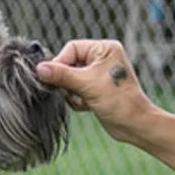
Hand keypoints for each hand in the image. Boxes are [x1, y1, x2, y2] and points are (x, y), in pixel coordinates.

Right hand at [34, 39, 156, 144]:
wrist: (134, 125)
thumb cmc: (119, 101)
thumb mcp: (87, 85)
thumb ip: (61, 75)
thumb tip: (40, 68)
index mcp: (104, 49)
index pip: (71, 49)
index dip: (61, 63)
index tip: (52, 78)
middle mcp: (102, 59)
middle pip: (69, 64)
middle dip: (69, 82)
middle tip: (75, 92)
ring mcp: (98, 74)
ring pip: (70, 79)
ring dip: (73, 93)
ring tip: (86, 100)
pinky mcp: (95, 89)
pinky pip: (75, 90)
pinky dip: (77, 99)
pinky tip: (89, 106)